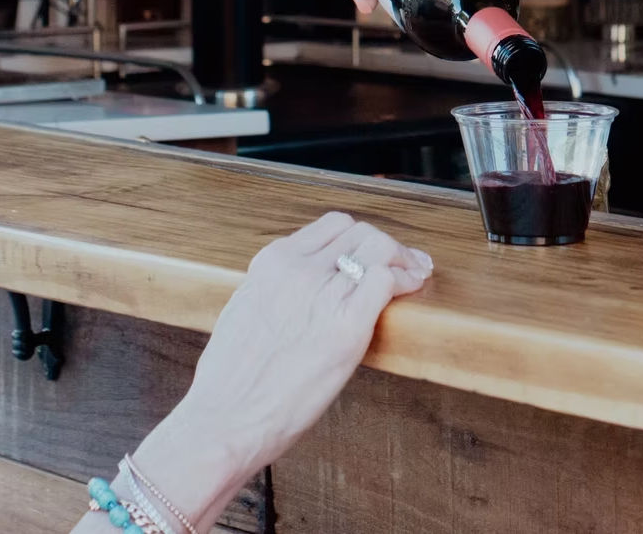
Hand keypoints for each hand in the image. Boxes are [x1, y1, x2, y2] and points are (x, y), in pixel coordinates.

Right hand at [131, 214, 431, 525]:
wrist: (226, 417)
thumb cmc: (231, 379)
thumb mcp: (246, 309)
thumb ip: (275, 288)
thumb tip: (301, 290)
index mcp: (271, 263)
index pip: (333, 226)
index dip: (360, 238)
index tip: (372, 251)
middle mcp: (298, 270)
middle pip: (361, 233)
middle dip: (386, 246)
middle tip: (405, 262)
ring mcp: (322, 295)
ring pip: (378, 249)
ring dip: (403, 260)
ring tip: (415, 274)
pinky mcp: (346, 327)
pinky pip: (384, 281)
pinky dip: (404, 280)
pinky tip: (410, 290)